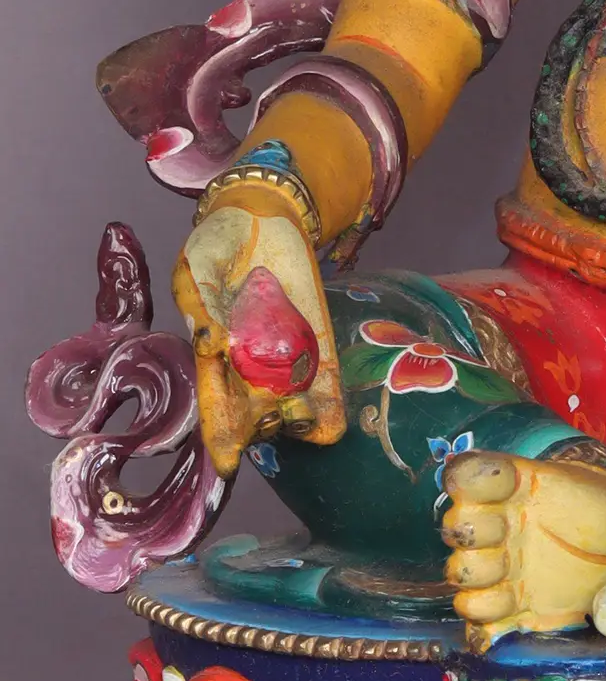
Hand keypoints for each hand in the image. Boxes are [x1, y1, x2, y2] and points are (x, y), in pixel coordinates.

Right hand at [172, 202, 344, 476]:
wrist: (261, 217)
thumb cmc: (217, 246)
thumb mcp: (198, 267)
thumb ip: (200, 305)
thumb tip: (211, 344)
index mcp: (214, 358)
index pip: (216, 408)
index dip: (221, 438)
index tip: (227, 462)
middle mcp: (250, 369)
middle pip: (257, 417)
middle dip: (262, 430)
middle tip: (268, 422)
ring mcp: (287, 360)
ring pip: (295, 407)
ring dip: (299, 419)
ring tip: (300, 415)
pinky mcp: (318, 346)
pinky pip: (326, 383)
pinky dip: (329, 404)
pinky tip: (332, 422)